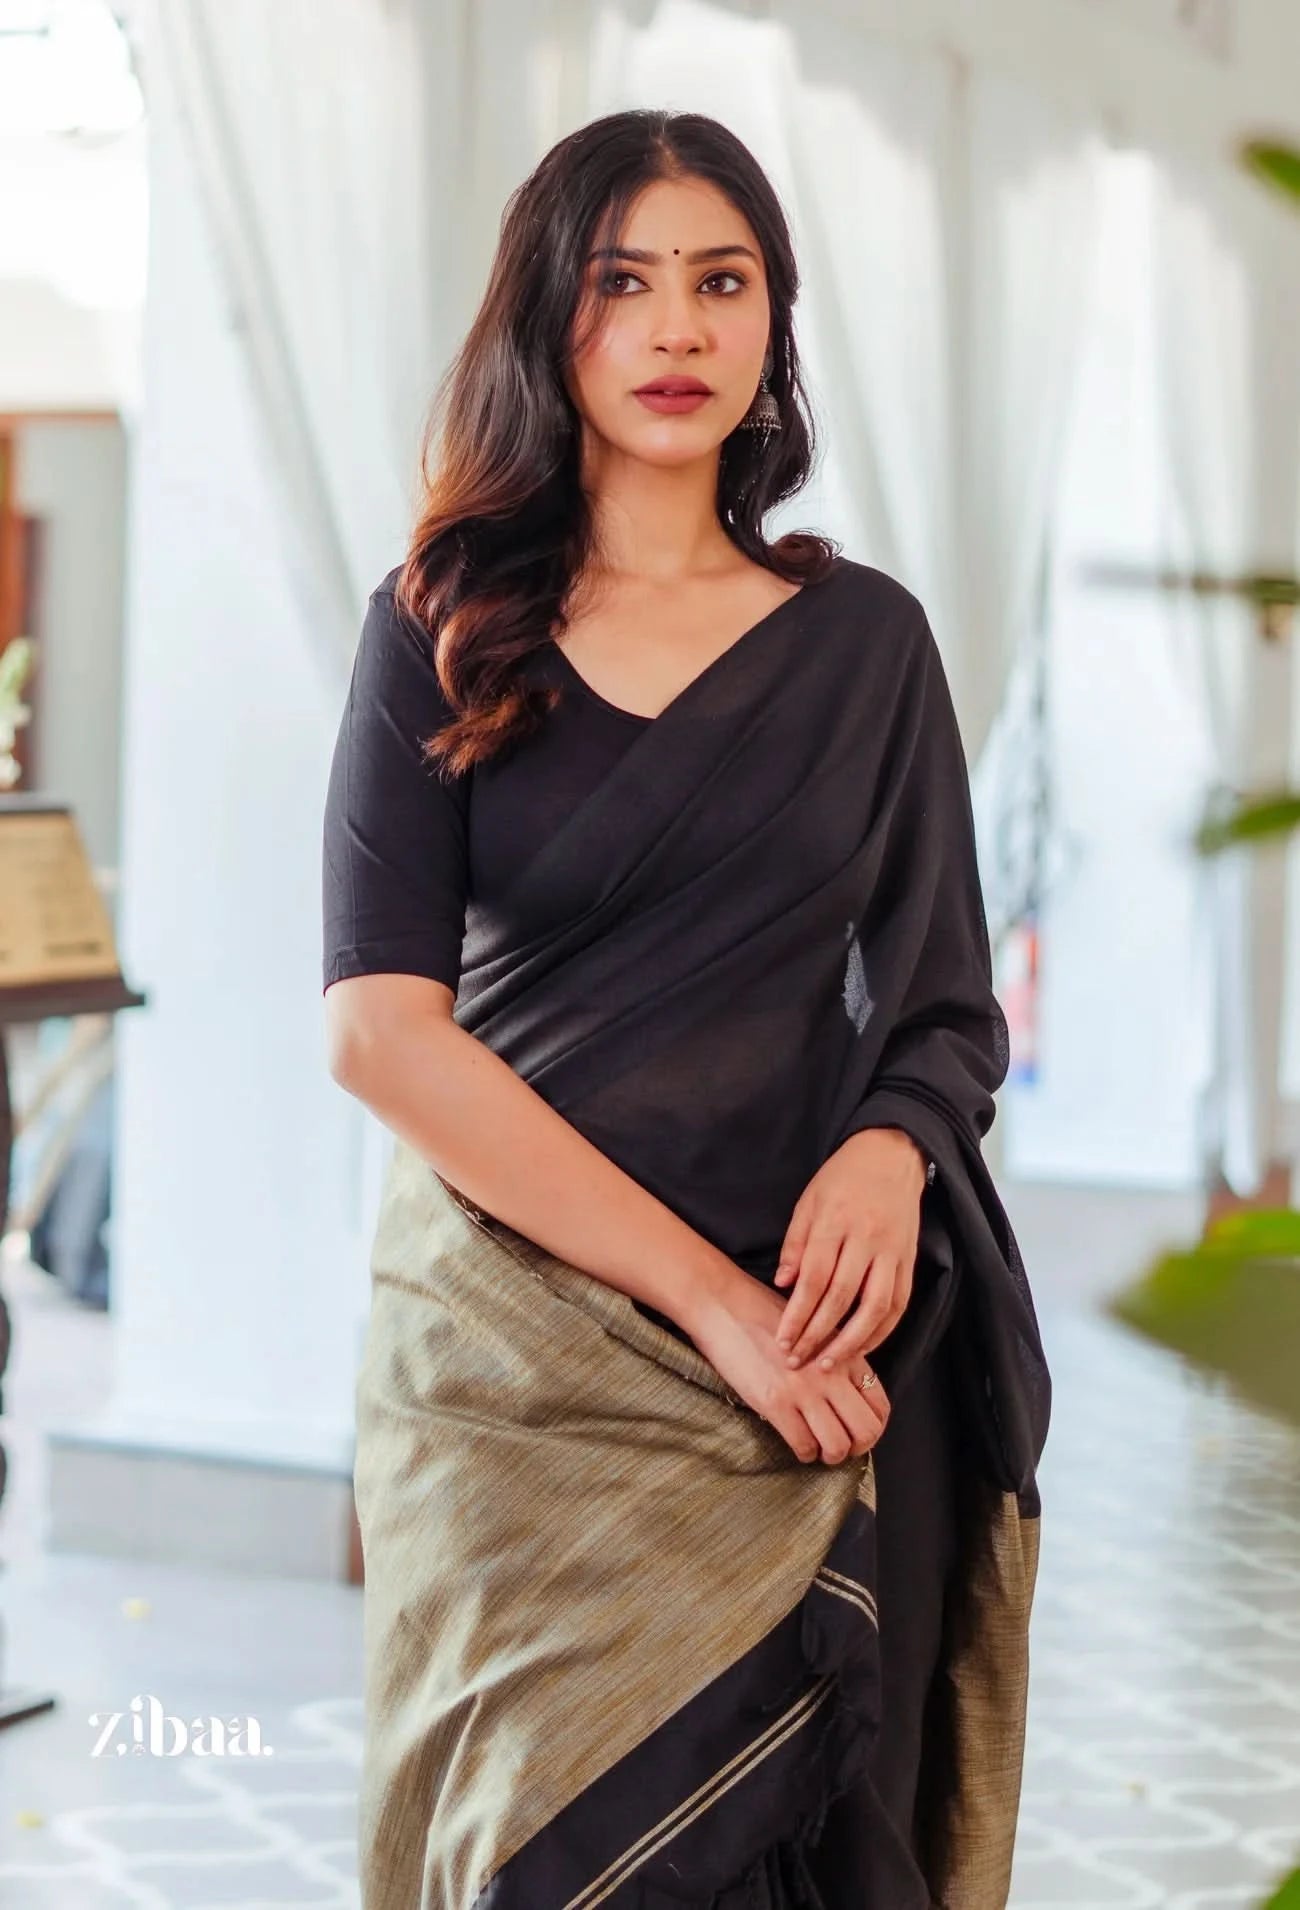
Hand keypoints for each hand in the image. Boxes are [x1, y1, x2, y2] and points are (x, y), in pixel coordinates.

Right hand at [683, 1268, 890, 1465]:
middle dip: (857, 1448)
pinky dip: (804, 1453)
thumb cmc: (763, 1314)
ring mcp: (804, 1390)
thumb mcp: (813, 1328)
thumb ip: (835, 1358)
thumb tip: (847, 1397)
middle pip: (867, 1431)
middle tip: (841, 1448)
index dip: (873, 1428)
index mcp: (843, 1354)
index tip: (856, 1432)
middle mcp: (830, 1374)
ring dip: (831, 1455)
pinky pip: (803, 1445)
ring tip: (818, 1449)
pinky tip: (797, 1444)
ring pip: (838, 1446)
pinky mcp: (775, 1402)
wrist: (723, 1305)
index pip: (880, 1405)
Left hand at [772, 1128, 925, 1371]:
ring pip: (875, 1308)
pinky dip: (881, 1331)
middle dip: (817, 1335)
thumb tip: (783, 1285)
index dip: (797, 1315)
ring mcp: (893, 1252)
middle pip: (841, 1298)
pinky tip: (861, 1347)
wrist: (891, 1156)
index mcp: (836, 1222)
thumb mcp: (808, 1201)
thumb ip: (796, 1244)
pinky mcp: (909, 1261)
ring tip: (829, 1363)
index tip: (783, 1341)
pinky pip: (898, 1304)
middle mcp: (867, 1239)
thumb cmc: (842, 1177)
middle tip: (798, 1361)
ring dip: (851, 1342)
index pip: (814, 1279)